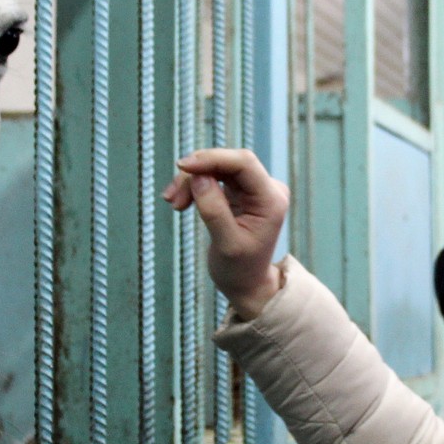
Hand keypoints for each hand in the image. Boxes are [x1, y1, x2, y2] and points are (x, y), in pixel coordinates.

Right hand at [162, 148, 288, 319]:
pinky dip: (194, 186)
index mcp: (271, 199)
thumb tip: (199, 177)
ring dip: (191, 181)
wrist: (246, 283)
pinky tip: (180, 202)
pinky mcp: (240, 191)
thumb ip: (214, 210)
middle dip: (196, 173)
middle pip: (228, 162)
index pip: (243, 163)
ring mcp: (254, 188)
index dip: (212, 159)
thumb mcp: (226, 244)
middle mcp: (267, 188)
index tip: (183, 167)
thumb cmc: (239, 269)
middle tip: (172, 199)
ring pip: (217, 168)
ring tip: (173, 204)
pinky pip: (214, 176)